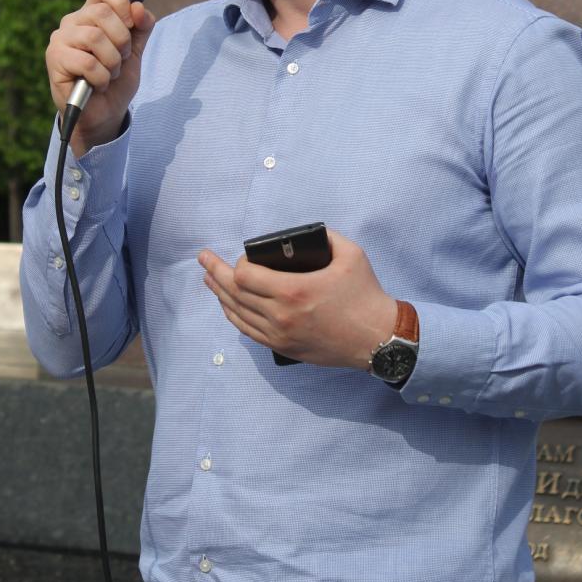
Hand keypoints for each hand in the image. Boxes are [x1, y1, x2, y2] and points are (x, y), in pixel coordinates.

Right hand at [45, 0, 155, 155]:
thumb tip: (139, 8)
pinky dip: (101, 77)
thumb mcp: (135, 51)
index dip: (121, 1)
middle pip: (103, 12)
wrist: (104, 114)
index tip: (130, 24)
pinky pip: (87, 62)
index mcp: (91, 14)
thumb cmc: (115, 80)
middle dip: (122, 40)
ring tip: (110, 73)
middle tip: (121, 60)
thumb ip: (141, 27)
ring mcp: (60, 40)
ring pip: (94, 36)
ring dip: (112, 61)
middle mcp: (72, 22)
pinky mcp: (55, 60)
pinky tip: (98, 85)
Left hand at [198, 228, 397, 368]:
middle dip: (214, 274)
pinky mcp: (284, 348)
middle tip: (203, 259)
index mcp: (293, 291)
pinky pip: (248, 332)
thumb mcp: (351, 254)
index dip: (236, 264)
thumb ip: (326, 237)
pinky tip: (228, 306)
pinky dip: (234, 316)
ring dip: (220, 295)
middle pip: (233, 294)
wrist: (378, 338)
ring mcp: (280, 335)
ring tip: (208, 280)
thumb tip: (306, 233)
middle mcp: (281, 315)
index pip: (244, 277)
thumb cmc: (365, 295)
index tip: (243, 256)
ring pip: (236, 314)